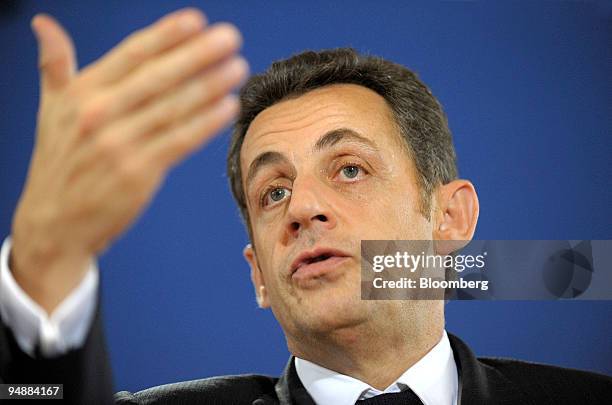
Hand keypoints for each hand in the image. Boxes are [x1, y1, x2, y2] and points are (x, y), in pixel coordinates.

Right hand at [10, 8, 247, 312]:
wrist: (55, 222)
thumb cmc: (60, 163)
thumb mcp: (49, 110)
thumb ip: (54, 65)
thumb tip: (44, 24)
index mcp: (82, 94)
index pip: (131, 54)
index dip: (166, 35)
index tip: (196, 21)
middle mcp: (99, 115)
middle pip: (158, 77)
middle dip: (198, 55)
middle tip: (230, 38)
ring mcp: (119, 145)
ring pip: (174, 108)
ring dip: (210, 86)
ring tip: (238, 68)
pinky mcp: (138, 173)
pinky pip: (180, 141)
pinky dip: (206, 123)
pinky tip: (228, 107)